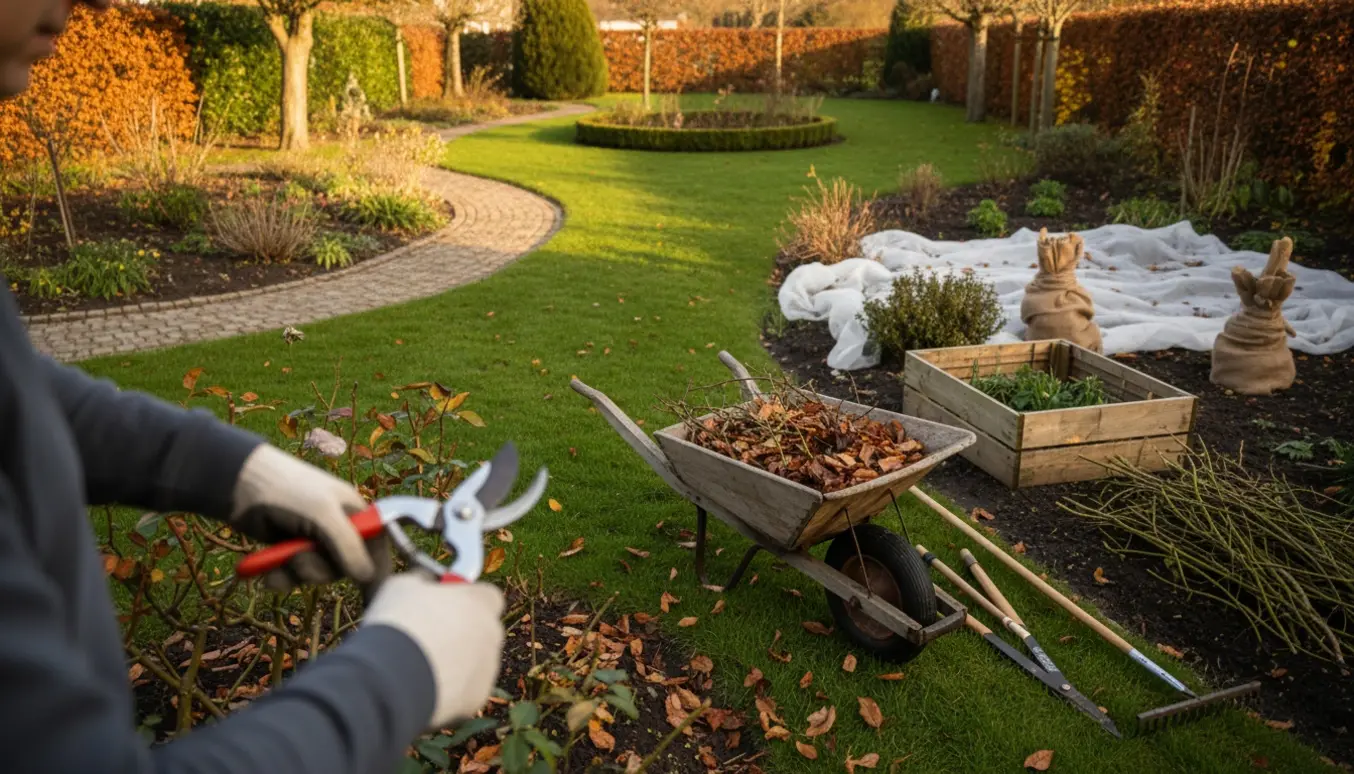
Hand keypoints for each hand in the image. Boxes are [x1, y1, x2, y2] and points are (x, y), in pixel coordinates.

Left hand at [229, 444, 390, 592]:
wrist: (240, 484)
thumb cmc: (290, 491)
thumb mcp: (324, 515)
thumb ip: (347, 546)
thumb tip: (369, 577)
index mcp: (354, 513)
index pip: (375, 545)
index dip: (375, 569)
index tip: (371, 596)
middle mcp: (337, 528)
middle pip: (344, 567)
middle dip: (320, 569)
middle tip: (300, 560)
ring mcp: (313, 540)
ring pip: (318, 573)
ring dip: (298, 573)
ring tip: (281, 561)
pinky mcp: (290, 550)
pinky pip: (295, 575)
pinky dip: (282, 578)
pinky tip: (269, 575)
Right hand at [362, 574, 505, 728]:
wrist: (391, 679)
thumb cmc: (398, 624)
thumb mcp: (403, 585)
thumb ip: (423, 581)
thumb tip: (424, 582)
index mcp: (482, 602)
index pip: (486, 594)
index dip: (464, 598)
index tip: (442, 603)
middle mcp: (493, 634)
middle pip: (482, 630)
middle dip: (461, 632)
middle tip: (427, 636)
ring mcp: (488, 670)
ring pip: (474, 663)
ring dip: (455, 663)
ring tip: (417, 666)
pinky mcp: (475, 701)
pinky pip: (464, 692)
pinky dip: (448, 690)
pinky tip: (420, 688)